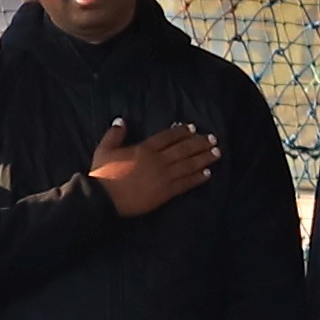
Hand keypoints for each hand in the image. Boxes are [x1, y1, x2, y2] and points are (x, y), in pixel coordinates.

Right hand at [86, 119, 218, 219]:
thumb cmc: (103, 174)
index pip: (168, 137)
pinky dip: (198, 178)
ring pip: (189, 164)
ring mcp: (164, 176)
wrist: (104, 199)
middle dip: (200, 142)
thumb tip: (121, 120)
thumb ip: (114, 134)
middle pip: (183, 148)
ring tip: (217, 153)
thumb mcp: (104, 150)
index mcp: (144, 149)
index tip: (192, 128)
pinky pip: (186, 183)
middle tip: (213, 139)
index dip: (181, 131)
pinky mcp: (166, 192)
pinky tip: (208, 174)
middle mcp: (158, 160)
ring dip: (204, 158)